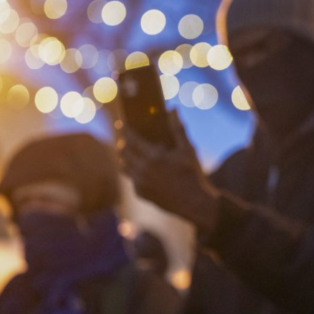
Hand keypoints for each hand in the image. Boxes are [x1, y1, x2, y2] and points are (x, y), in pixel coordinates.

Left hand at [119, 111, 220, 230]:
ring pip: (123, 166)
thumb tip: (173, 109)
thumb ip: (178, 128)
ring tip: (129, 152)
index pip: (130, 139)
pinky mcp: (140, 193)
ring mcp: (140, 183)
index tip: (120, 123)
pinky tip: (140, 168)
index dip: (124, 129)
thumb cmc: (192, 173)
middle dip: (122, 142)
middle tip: (124, 137)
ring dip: (124, 158)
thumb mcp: (187, 149)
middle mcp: (142, 170)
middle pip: (123, 152)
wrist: (193, 203)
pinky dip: (134, 171)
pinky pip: (131, 179)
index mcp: (153, 157)